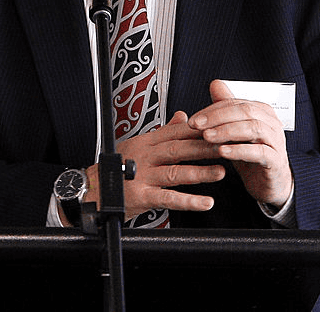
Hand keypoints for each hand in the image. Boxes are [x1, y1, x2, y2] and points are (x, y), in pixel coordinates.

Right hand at [84, 111, 225, 220]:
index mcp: (146, 141)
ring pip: (175, 173)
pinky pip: (168, 198)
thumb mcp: (139, 144)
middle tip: (227, 148)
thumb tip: (182, 116)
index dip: (199, 131)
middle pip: (179, 150)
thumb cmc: (116, 168)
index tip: (220, 129)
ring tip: (221, 172)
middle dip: (205, 149)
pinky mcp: (141, 195)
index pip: (177, 132)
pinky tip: (205, 202)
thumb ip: (163, 131)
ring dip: (200, 173)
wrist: (91, 190)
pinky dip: (188, 201)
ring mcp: (142, 176)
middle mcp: (145, 156)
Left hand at [188, 80, 293, 208]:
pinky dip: (240, 150)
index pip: (235, 103)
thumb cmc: (251, 155)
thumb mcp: (234, 131)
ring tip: (207, 137)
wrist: (269, 183)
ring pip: (253, 128)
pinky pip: (260, 152)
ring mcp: (276, 141)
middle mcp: (271, 123)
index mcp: (261, 111)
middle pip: (245, 111)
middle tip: (197, 125)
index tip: (193, 119)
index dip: (212, 109)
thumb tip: (215, 84)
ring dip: (227, 131)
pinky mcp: (276, 161)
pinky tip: (223, 152)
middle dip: (217, 117)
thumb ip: (226, 109)